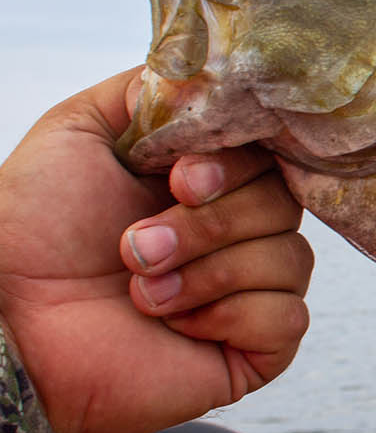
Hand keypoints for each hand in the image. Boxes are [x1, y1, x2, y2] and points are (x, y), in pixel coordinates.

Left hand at [0, 68, 312, 432]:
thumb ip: (148, 91)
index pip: (270, 156)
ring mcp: (248, 294)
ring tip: (142, 291)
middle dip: (209, 225)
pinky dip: (231, 316)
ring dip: (208, 273)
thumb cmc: (31, 231)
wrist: (10, 322)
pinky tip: (178, 327)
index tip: (179, 179)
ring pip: (291, 260)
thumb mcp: (77, 130)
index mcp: (205, 184)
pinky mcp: (253, 352)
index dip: (236, 166)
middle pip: (285, 205)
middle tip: (136, 246)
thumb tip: (214, 80)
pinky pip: (288, 319)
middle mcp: (234, 235)